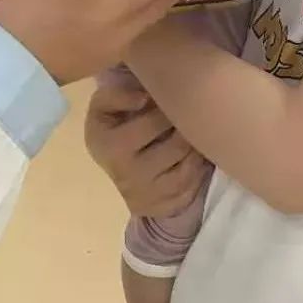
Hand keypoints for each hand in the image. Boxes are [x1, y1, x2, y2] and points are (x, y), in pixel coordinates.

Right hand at [85, 75, 207, 217]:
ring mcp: (144, 195)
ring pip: (188, 169)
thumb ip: (119, 94)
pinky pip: (190, 189)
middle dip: (186, 129)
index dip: (169, 108)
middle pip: (178, 146)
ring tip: (191, 136)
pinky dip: (198, 171)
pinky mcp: (159, 208)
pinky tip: (193, 158)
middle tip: (189, 118)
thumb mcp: (104, 104)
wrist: (112, 162)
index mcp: (111, 146)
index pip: (156, 122)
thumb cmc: (113, 126)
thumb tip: (145, 98)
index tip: (170, 102)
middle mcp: (126, 174)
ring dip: (196, 149)